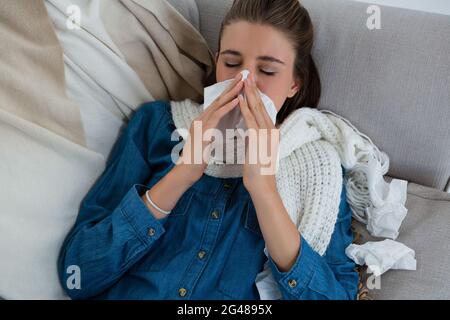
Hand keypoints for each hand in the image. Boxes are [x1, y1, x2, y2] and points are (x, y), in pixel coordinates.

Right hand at [177, 73, 243, 181]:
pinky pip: (217, 115)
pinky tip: (237, 100)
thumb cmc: (198, 159)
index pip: (219, 103)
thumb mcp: (208, 142)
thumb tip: (220, 128)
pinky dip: (228, 107)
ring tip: (242, 83)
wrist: (187, 170)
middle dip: (231, 86)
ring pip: (218, 103)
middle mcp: (201, 118)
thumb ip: (213, 132)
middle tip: (243, 74)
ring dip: (231, 92)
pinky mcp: (203, 129)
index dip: (230, 92)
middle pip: (219, 99)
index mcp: (203, 121)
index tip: (241, 83)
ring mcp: (201, 123)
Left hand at [238, 73, 279, 193]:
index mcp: (271, 132)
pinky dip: (245, 108)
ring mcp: (266, 134)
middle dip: (253, 89)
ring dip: (249, 94)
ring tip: (244, 81)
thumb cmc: (259, 172)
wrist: (262, 185)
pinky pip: (251, 120)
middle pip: (261, 105)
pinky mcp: (259, 139)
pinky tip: (239, 99)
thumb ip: (255, 140)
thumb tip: (249, 132)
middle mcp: (271, 130)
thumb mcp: (257, 151)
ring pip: (257, 109)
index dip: (256, 96)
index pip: (262, 110)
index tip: (250, 84)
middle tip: (248, 75)